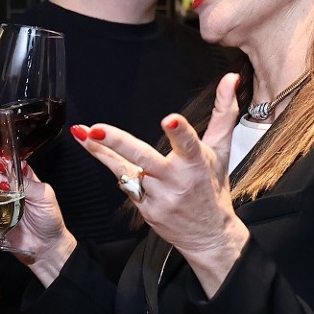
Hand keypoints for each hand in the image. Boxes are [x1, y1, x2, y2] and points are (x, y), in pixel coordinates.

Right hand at [0, 166, 75, 283]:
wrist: (45, 248)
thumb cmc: (49, 220)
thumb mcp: (45, 196)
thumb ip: (29, 183)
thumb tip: (11, 170)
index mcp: (21, 178)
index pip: (6, 160)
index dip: (0, 159)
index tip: (1, 164)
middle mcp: (6, 187)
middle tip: (1, 184)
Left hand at [73, 72, 250, 294]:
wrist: (208, 234)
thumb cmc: (213, 188)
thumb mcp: (221, 150)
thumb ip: (224, 113)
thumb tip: (231, 79)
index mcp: (196, 162)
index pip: (189, 143)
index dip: (180, 132)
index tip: (170, 120)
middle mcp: (176, 180)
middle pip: (144, 157)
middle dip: (118, 142)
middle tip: (97, 128)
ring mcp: (158, 197)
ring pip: (126, 168)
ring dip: (104, 151)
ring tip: (83, 133)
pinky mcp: (145, 209)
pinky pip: (124, 182)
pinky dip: (110, 164)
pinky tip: (91, 147)